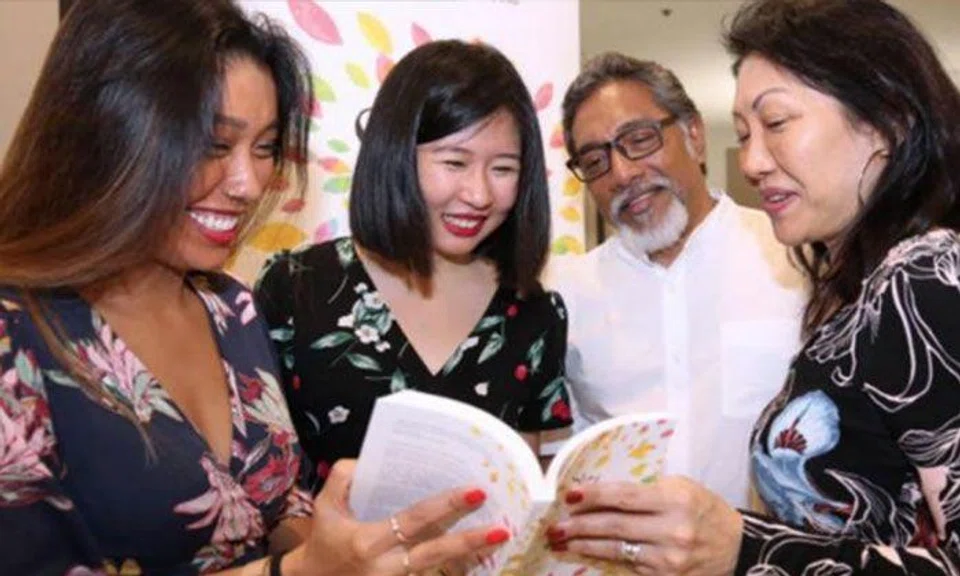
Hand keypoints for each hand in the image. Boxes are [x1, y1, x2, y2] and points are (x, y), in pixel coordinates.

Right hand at [286, 460, 509, 575]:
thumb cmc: (323, 539)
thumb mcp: (325, 504)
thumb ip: (344, 477)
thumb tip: (370, 459)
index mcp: (367, 542)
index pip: (414, 521)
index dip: (445, 506)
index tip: (474, 491)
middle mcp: (384, 568)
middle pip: (434, 553)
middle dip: (469, 541)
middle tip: (501, 528)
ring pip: (438, 570)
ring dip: (468, 556)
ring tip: (498, 539)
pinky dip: (455, 567)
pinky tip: (479, 557)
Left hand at [545, 476, 742, 575]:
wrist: (737, 546)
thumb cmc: (703, 509)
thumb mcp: (681, 487)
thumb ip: (645, 490)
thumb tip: (600, 494)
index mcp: (675, 499)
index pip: (624, 496)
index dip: (594, 496)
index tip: (569, 496)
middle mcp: (672, 530)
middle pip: (615, 525)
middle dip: (580, 526)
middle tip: (555, 526)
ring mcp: (669, 559)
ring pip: (617, 550)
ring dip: (585, 546)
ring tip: (562, 542)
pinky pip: (628, 568)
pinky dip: (605, 562)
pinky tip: (587, 556)